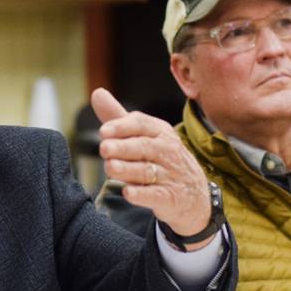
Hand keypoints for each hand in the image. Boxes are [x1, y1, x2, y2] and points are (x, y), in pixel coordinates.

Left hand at [91, 88, 211, 243]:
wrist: (193, 194)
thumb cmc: (160, 159)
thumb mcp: (143, 136)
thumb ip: (118, 118)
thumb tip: (97, 93)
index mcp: (159, 132)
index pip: (141, 124)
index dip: (122, 127)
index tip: (103, 131)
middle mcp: (167, 151)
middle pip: (143, 147)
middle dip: (123, 148)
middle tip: (104, 149)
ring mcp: (170, 175)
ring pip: (147, 171)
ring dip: (128, 170)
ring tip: (111, 168)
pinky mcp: (169, 197)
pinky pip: (155, 195)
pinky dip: (141, 194)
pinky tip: (127, 192)